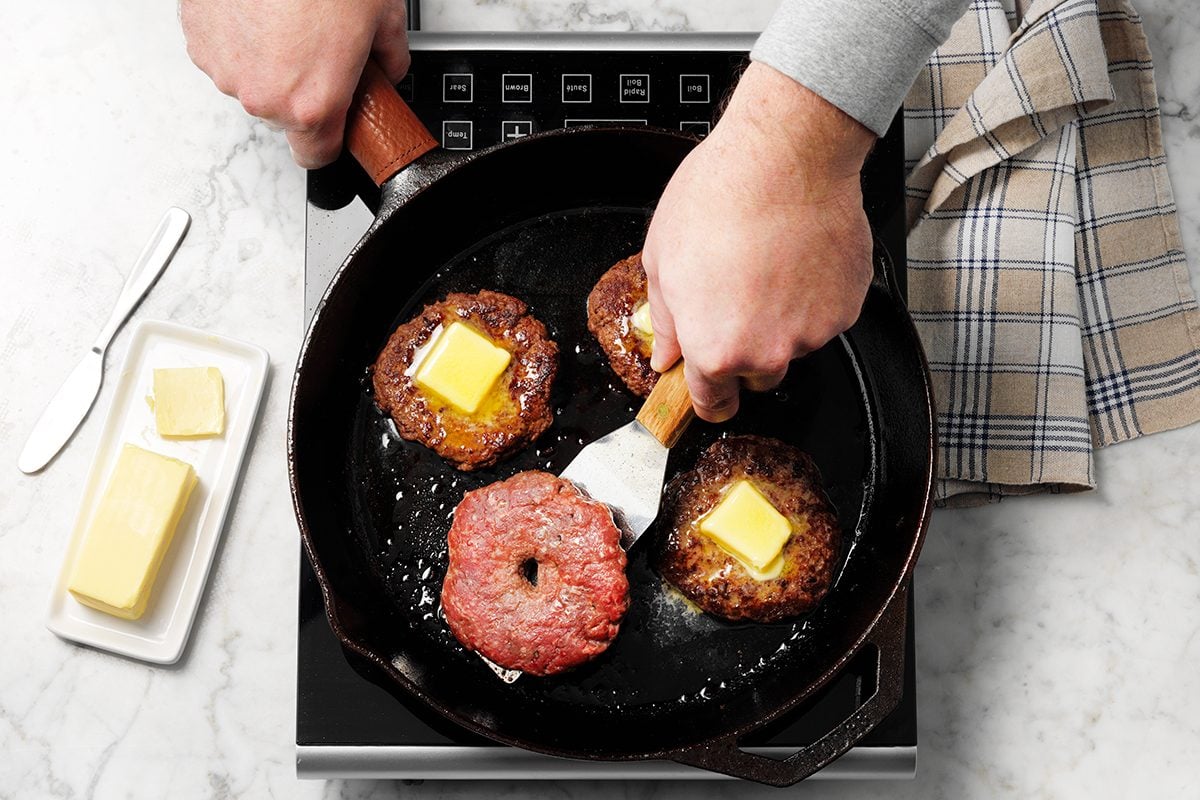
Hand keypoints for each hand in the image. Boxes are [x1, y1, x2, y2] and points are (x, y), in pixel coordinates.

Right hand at [180, 0, 409, 167]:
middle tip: (317, 47)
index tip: (334, 121)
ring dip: (266, 61)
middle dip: (301, 88)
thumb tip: (385, 70)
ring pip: (250, 82)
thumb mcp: (383, 18)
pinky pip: (223, 51)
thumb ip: (388, 60)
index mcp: (312, 104)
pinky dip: (239, 36)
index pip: (316, 156)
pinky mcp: (198, 37)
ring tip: (287, 20)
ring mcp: (225, 68)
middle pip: (283, 116)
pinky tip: (260, 10)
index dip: (329, 138)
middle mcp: (264, 95)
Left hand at [642, 62, 875, 422]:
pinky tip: (795, 257)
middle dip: (744, 349)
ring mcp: (813, 332)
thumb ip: (667, 321)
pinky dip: (814, 296)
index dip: (708, 397)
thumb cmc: (720, 197)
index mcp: (715, 349)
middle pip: (757, 377)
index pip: (712, 403)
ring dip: (781, 319)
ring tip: (767, 264)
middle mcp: (767, 352)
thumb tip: (667, 353)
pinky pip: (826, 316)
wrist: (785, 155)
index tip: (710, 392)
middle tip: (737, 297)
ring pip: (794, 344)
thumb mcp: (662, 261)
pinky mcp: (847, 307)